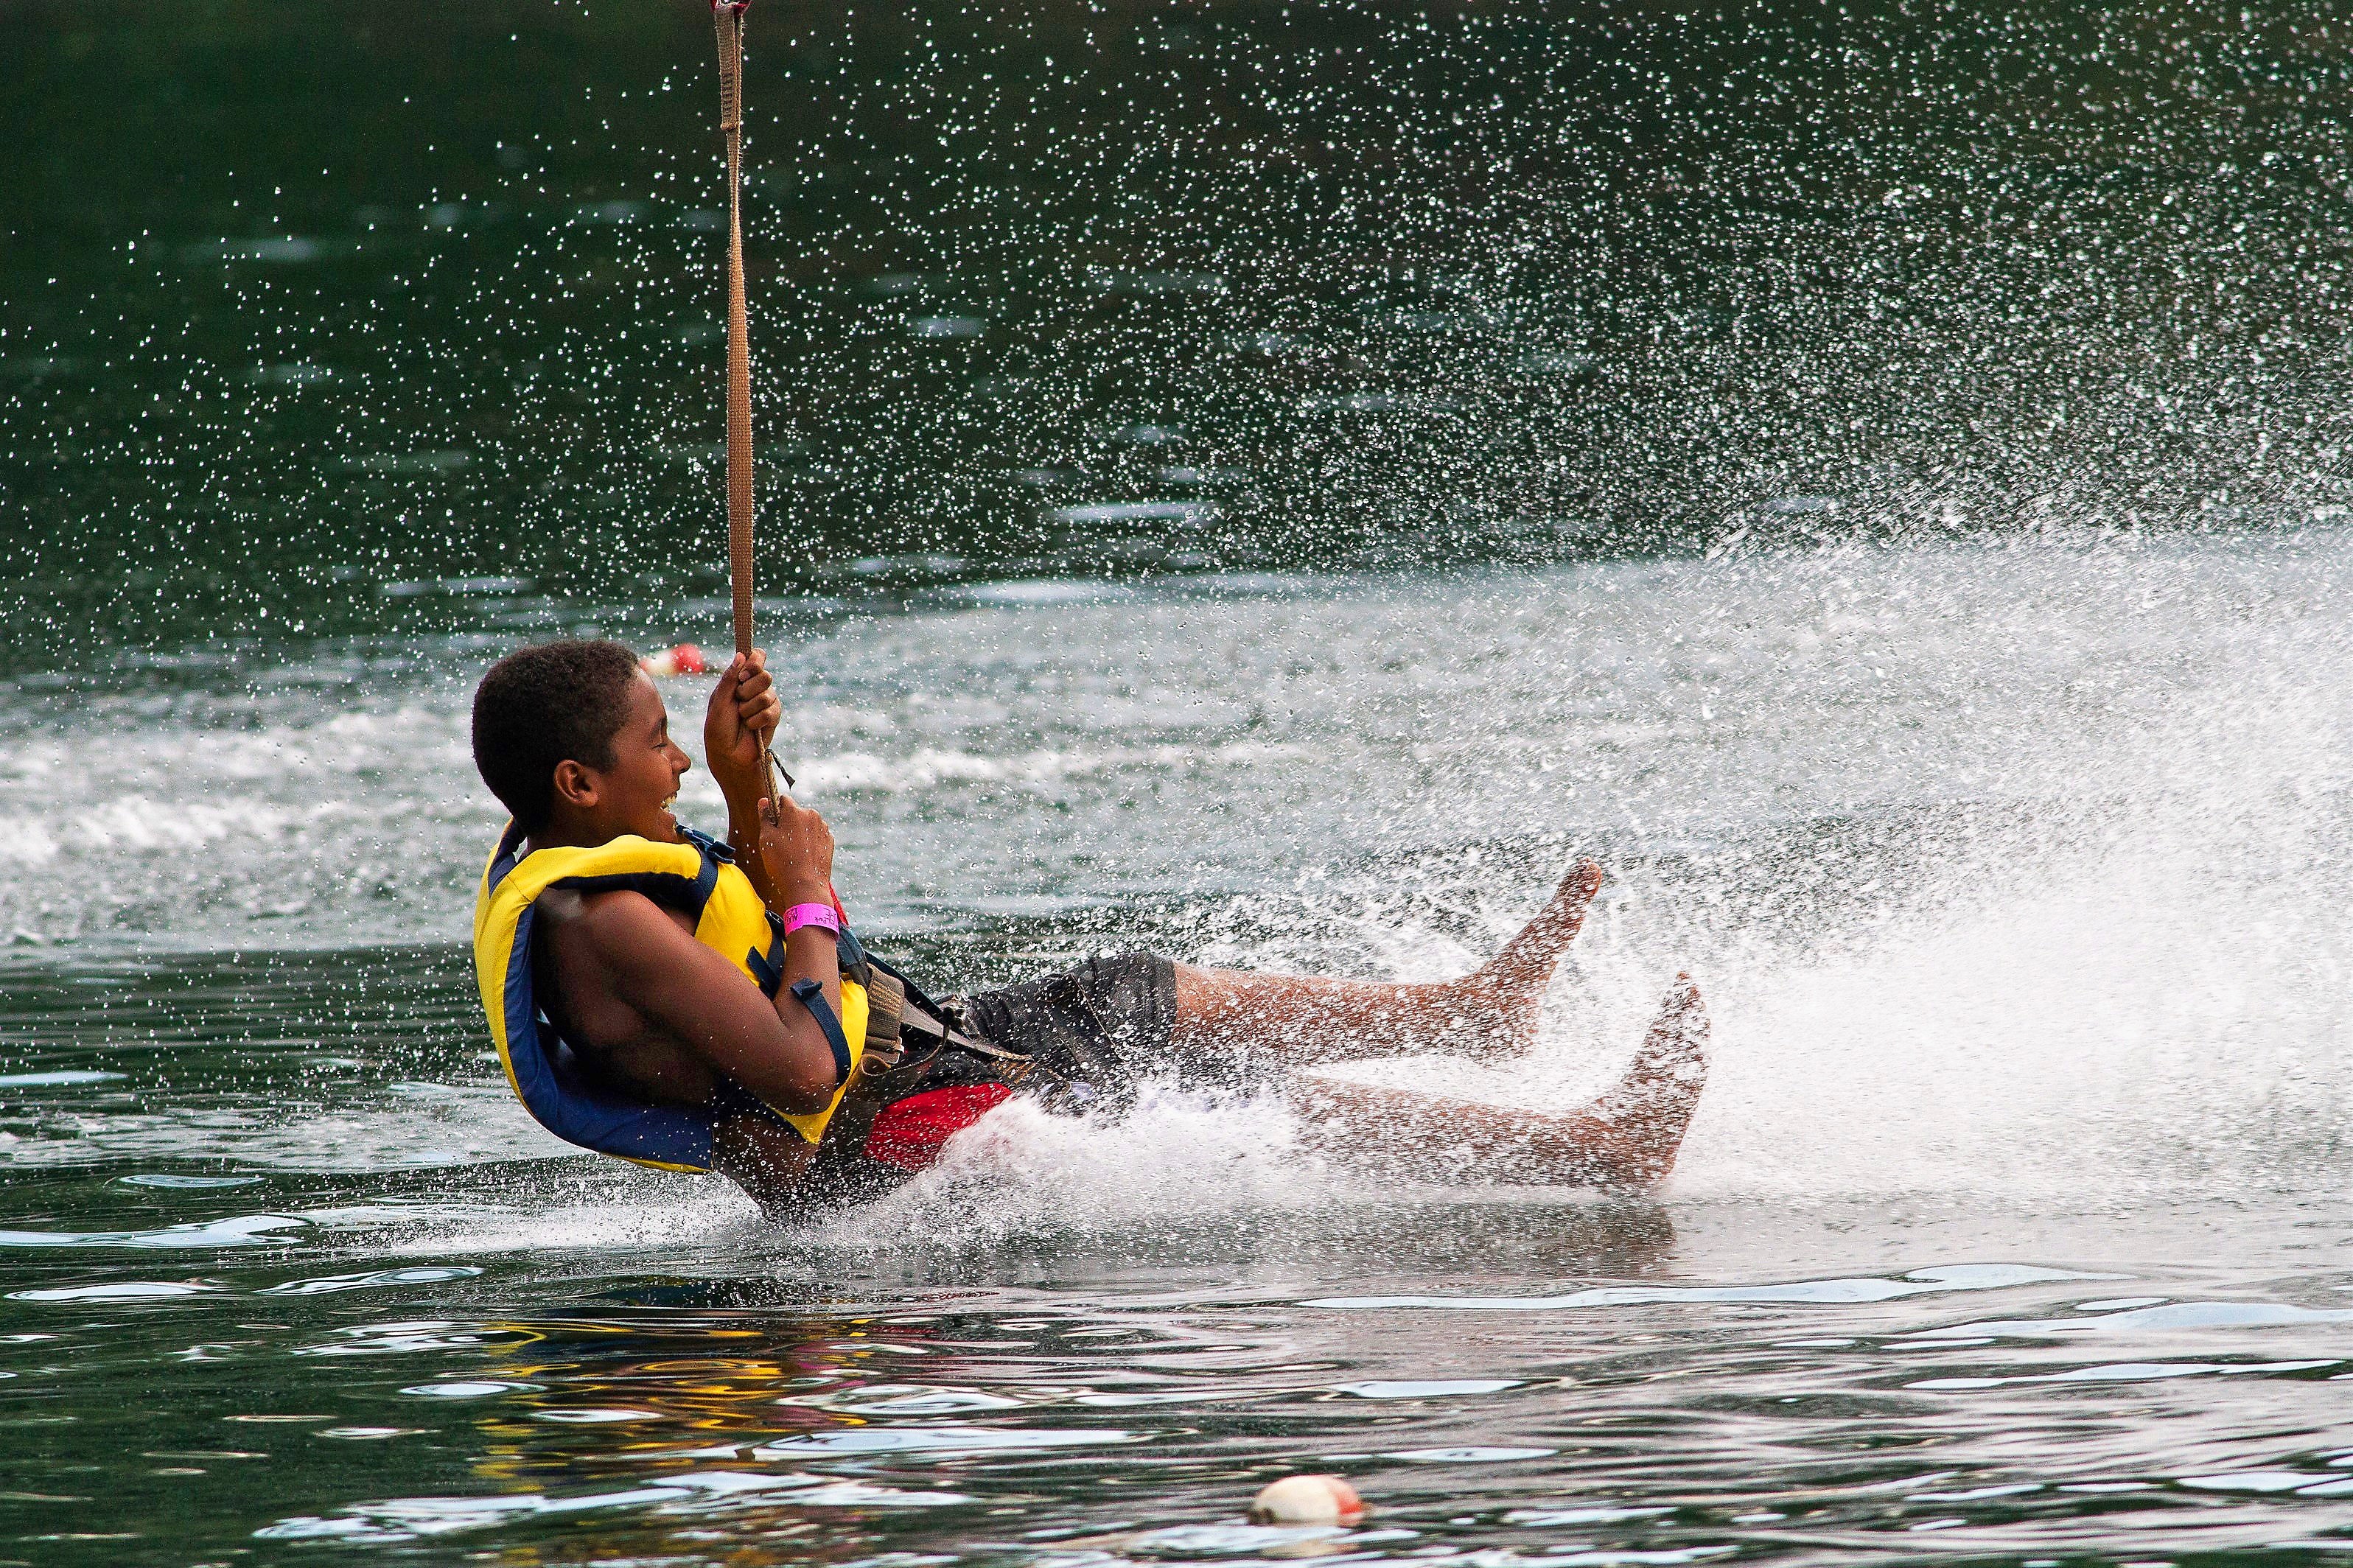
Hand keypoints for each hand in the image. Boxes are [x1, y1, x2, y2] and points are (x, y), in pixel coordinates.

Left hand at [704, 650, 781, 803]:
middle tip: (738, 700)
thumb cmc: (718, 729)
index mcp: (739, 680)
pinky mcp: (773, 717)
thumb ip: (729, 679)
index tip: (746, 671)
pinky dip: (757, 721)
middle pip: (765, 675)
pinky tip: (751, 727)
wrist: (729, 755)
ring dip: (750, 708)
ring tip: (742, 718)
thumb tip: (741, 655)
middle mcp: (754, 688)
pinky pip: (771, 711)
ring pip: (768, 694)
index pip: (756, 657)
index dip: (756, 660)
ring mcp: (765, 702)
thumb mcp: (719, 702)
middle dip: (748, 689)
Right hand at [757, 795, 834, 905]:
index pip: (783, 800)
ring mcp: (824, 828)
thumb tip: (764, 801)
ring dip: (799, 832)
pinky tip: (803, 857)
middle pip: (796, 812)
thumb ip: (765, 816)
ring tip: (792, 853)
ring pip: (807, 824)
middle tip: (780, 843)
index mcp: (796, 811)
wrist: (805, 887)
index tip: (771, 824)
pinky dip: (809, 842)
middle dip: (788, 823)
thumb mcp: (766, 838)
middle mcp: (813, 815)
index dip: (775, 810)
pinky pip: (816, 836)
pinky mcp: (830, 841)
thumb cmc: (782, 863)